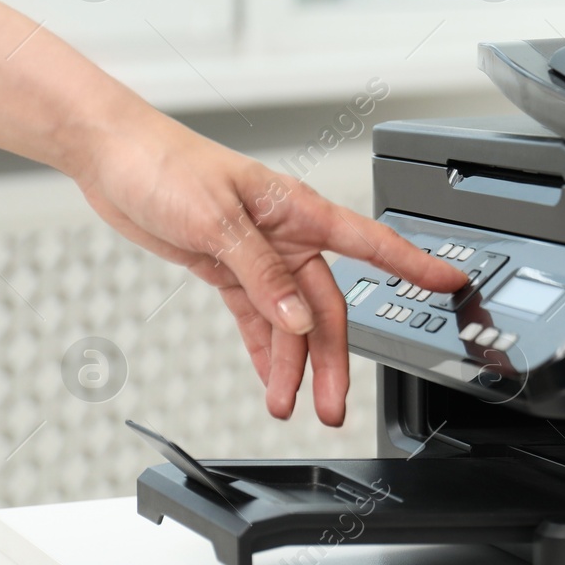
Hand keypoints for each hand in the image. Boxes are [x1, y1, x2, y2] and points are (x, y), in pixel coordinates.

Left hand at [70, 110, 465, 424]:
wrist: (114, 158)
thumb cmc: (166, 165)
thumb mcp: (217, 220)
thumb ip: (262, 273)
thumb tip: (296, 320)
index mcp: (298, 211)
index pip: (371, 243)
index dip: (413, 265)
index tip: (451, 283)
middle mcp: (287, 237)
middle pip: (325, 308)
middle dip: (332, 361)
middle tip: (334, 406)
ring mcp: (259, 255)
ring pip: (291, 322)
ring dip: (291, 366)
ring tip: (287, 405)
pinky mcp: (228, 269)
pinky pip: (257, 318)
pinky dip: (263, 350)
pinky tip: (268, 378)